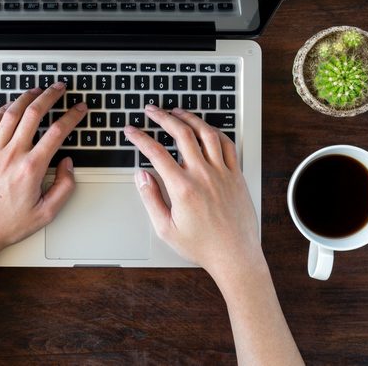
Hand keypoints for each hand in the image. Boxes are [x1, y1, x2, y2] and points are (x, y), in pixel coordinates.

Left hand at [0, 83, 86, 268]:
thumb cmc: (7, 225)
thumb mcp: (46, 214)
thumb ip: (64, 187)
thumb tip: (68, 164)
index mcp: (31, 168)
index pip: (57, 133)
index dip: (72, 116)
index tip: (79, 109)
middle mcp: (11, 155)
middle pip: (34, 114)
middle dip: (50, 96)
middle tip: (59, 88)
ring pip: (11, 113)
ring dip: (26, 98)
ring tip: (37, 90)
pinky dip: (0, 110)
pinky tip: (8, 107)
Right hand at [124, 105, 260, 284]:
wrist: (235, 256)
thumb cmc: (201, 246)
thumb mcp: (165, 229)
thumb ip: (150, 198)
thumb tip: (141, 175)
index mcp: (183, 188)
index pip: (156, 153)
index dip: (140, 137)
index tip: (131, 131)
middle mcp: (203, 175)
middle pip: (181, 134)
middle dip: (163, 117)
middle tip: (151, 110)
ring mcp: (222, 173)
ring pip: (206, 133)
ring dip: (189, 118)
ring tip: (177, 111)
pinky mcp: (236, 175)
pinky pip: (227, 145)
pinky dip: (214, 132)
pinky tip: (206, 129)